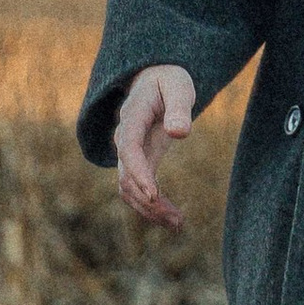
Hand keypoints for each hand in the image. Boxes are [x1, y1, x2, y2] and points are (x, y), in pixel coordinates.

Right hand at [114, 64, 196, 227]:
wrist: (155, 79)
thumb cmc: (169, 80)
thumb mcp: (178, 86)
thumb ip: (179, 107)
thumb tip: (179, 133)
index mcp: (132, 117)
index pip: (129, 148)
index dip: (139, 172)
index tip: (153, 195)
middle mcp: (124, 138)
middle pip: (126, 176)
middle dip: (148, 201)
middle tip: (177, 220)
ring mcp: (128, 153)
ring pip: (128, 189)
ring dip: (149, 210)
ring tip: (178, 225)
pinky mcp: (138, 163)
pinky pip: (137, 190)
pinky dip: (151, 207)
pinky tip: (173, 220)